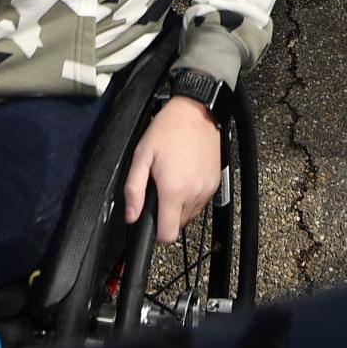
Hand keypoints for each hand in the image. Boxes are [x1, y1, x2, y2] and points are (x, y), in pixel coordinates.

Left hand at [122, 99, 221, 242]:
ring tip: (173, 180)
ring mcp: (206, 189)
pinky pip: (200, 202)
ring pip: (190, 215)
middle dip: (166, 214)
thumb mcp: (142, 156)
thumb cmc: (168, 130)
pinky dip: (191, 196)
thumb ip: (134, 190)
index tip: (151, 220)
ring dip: (179, 205)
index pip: (168, 235)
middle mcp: (193, 193)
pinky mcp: (215, 183)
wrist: (196, 112)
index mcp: (173, 190)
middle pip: (178, 225)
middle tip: (159, 190)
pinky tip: (185, 176)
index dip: (156, 233)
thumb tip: (131, 215)